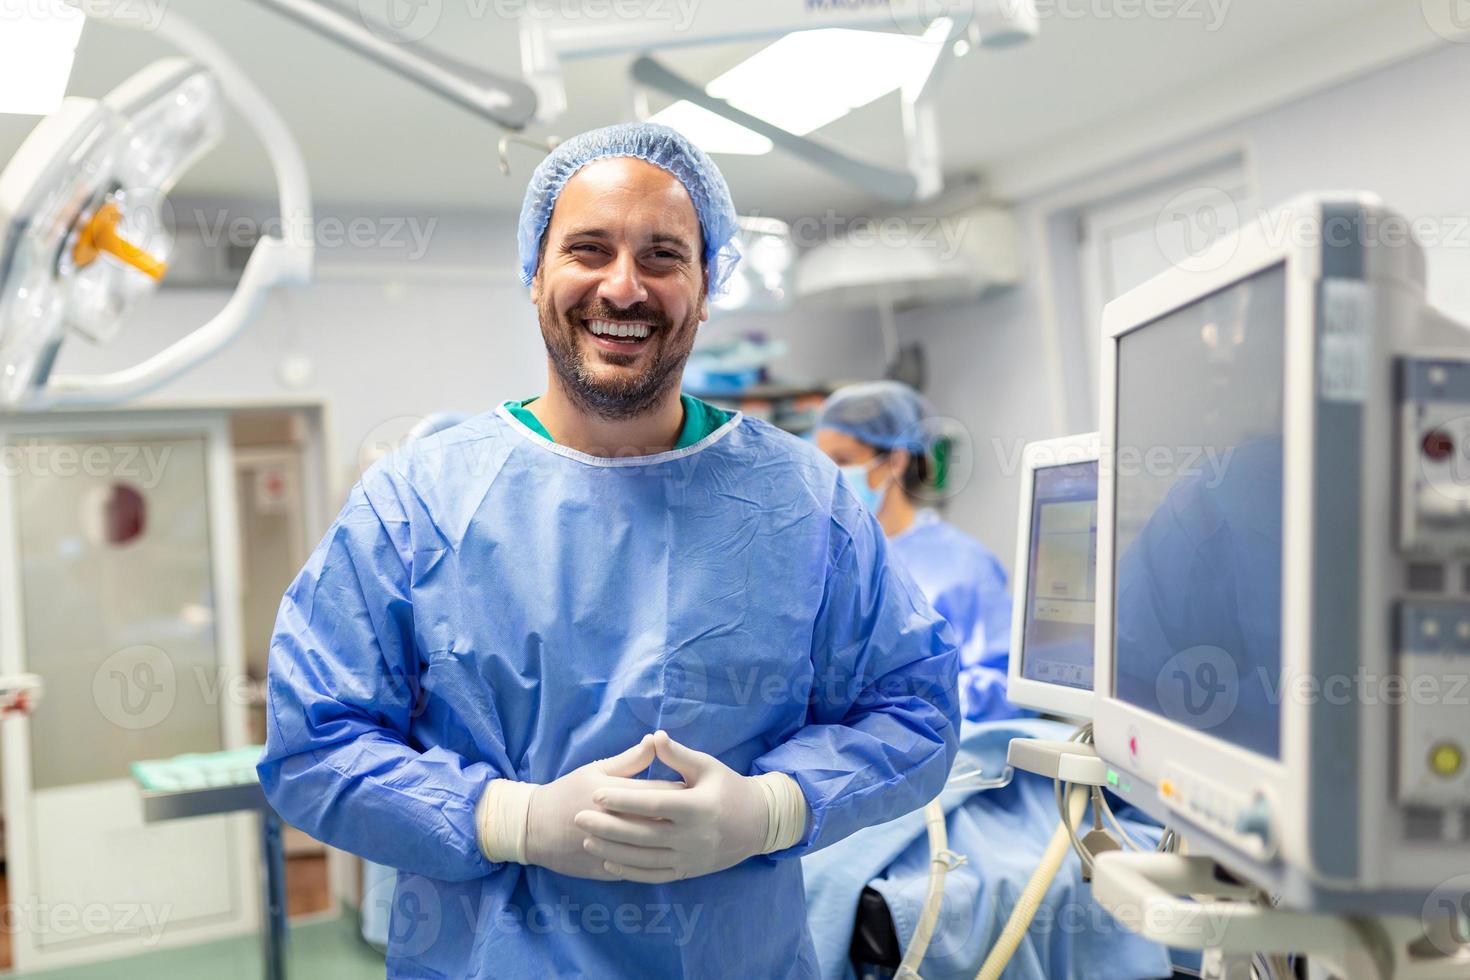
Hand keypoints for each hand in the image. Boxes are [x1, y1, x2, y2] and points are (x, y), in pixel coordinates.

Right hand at [502, 735, 681, 879]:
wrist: (535, 829)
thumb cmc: (568, 792)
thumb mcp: (595, 770)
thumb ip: (630, 759)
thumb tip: (656, 740)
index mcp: (615, 794)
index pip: (659, 792)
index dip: (682, 790)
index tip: (697, 787)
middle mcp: (616, 822)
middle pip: (662, 820)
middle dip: (683, 816)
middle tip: (700, 811)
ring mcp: (613, 849)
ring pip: (654, 847)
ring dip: (673, 840)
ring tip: (688, 831)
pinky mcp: (609, 870)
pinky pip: (640, 868)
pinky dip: (656, 861)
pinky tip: (670, 853)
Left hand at [573, 731, 793, 882]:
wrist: (757, 824)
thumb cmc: (729, 789)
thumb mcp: (708, 767)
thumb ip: (679, 755)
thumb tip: (654, 736)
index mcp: (697, 807)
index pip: (653, 804)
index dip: (623, 799)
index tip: (596, 792)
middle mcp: (693, 836)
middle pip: (642, 834)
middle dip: (607, 827)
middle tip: (578, 818)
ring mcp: (690, 858)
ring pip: (644, 859)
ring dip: (612, 851)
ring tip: (586, 841)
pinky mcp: (688, 872)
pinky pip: (654, 875)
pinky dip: (630, 871)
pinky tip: (609, 863)